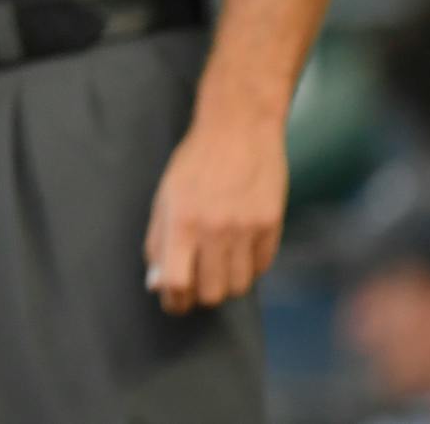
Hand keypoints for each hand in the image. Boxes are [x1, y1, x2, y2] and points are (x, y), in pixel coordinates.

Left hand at [141, 112, 287, 315]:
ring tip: (217, 266)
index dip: (173, 301)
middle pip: (211, 293)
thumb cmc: (195, 162)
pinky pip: (261, 268)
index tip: (173, 302)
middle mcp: (215, 229)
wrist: (238, 128)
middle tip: (196, 284)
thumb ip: (158, 241)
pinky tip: (238, 252)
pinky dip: (248, 269)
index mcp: (182, 221)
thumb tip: (157, 283)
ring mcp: (247, 229)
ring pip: (238, 286)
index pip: (176, 283)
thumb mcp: (165, 197)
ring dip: (225, 284)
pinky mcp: (272, 226)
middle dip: (200, 296)